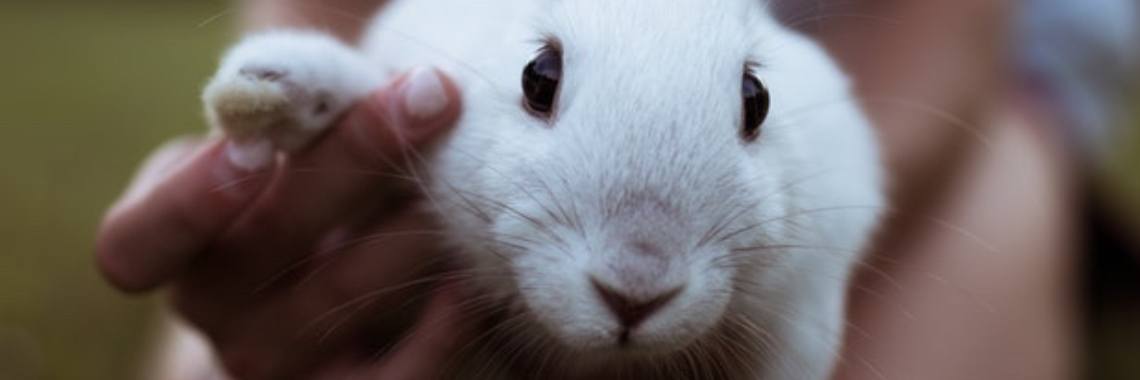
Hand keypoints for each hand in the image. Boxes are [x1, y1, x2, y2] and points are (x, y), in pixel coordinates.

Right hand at [96, 68, 469, 378]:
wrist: (313, 276)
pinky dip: (441, 327)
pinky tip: (465, 281)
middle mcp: (209, 310)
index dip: (193, 199)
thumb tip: (364, 96)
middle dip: (358, 158)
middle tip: (429, 102)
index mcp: (164, 243)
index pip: (140, 243)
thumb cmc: (288, 188)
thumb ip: (286, 126)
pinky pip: (396, 377)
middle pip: (273, 240)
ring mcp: (271, 362)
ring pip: (346, 294)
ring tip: (458, 181)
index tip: (259, 144)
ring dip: (413, 228)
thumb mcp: (265, 151)